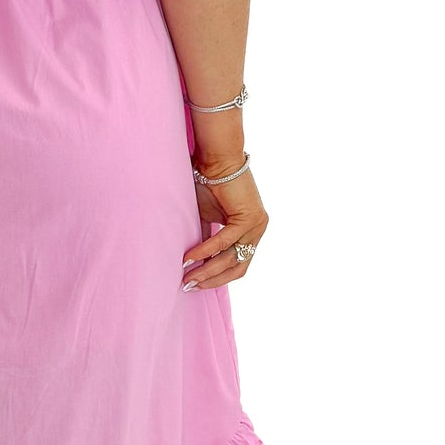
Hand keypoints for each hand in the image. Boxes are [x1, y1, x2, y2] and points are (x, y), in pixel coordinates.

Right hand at [181, 163, 267, 288]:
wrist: (216, 158)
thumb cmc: (209, 182)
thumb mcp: (207, 217)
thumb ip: (206, 238)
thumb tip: (193, 261)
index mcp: (250, 231)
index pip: (238, 264)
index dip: (217, 277)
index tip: (195, 284)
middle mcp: (257, 230)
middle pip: (237, 267)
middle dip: (211, 280)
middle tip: (189, 286)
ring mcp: (256, 225)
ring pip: (231, 258)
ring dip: (207, 270)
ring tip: (187, 278)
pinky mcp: (249, 218)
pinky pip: (224, 242)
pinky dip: (205, 251)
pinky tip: (190, 259)